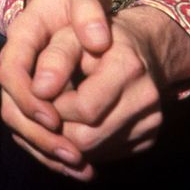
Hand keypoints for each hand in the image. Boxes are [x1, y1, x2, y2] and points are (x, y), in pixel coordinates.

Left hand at [0, 0, 189, 179]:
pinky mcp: (149, 139)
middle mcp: (146, 100)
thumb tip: (38, 91)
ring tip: (54, 116)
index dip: (53, 106)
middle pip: (87, 138)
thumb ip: (54, 59)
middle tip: (43, 110)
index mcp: (128, 68)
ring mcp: (151, 124)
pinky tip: (74, 125)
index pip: (83, 108)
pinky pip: (107, 155)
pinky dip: (84, 147)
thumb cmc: (92, 38)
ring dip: (66, 141)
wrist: (138, 48)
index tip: (39, 95)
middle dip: (56, 128)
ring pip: (94, 152)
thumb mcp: (70, 34)